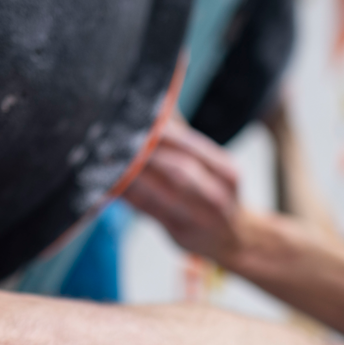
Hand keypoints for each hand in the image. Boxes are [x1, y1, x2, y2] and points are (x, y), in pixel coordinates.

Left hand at [123, 117, 245, 263]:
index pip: (191, 146)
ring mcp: (200, 218)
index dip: (164, 132)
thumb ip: (185, 140)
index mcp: (226, 172)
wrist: (234, 240)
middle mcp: (217, 195)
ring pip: (161, 192)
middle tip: (116, 137)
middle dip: (146, 151)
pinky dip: (129, 196)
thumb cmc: (215, 196)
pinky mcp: (180, 234)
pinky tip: (112, 185)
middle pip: (178, 168)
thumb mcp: (212, 167)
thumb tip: (162, 104)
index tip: (137, 118)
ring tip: (109, 159)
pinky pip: (149, 211)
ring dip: (133, 174)